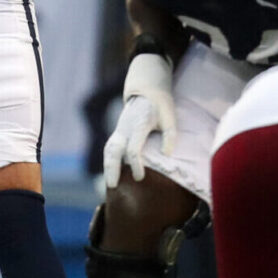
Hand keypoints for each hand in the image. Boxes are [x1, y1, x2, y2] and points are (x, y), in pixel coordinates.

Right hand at [103, 53, 176, 188]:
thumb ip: (170, 135)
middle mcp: (125, 128)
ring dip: (107, 167)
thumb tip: (166, 154)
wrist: (146, 91)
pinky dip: (109, 162)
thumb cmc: (161, 106)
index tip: (139, 178)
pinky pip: (109, 148)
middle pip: (113, 150)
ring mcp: (119, 130)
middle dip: (111, 168)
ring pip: (108, 150)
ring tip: (110, 184)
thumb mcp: (170, 117)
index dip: (135, 164)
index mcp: (139, 125)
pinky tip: (112, 174)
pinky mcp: (118, 133)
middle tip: (112, 186)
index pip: (132, 149)